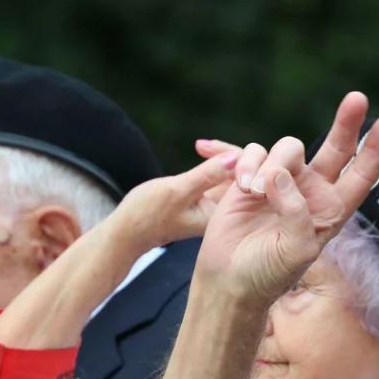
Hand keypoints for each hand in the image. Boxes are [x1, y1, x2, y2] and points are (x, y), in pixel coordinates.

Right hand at [107, 149, 239, 250]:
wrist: (129, 231)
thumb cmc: (148, 215)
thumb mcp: (177, 191)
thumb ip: (207, 176)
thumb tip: (235, 158)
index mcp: (227, 216)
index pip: (249, 181)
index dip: (241, 160)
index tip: (213, 152)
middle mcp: (229, 211)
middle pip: (248, 175)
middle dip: (232, 155)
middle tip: (204, 147)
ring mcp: (221, 203)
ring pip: (235, 172)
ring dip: (223, 155)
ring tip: (203, 147)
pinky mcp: (211, 197)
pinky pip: (223, 173)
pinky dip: (215, 160)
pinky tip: (202, 150)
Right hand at [195, 92, 378, 305]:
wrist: (229, 279)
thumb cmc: (268, 273)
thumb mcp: (296, 250)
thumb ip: (296, 212)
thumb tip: (279, 175)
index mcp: (332, 210)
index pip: (361, 175)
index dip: (375, 150)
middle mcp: (311, 191)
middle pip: (337, 147)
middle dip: (347, 123)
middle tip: (357, 99)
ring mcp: (282, 181)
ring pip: (289, 147)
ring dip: (273, 164)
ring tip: (256, 191)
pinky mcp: (251, 175)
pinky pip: (256, 151)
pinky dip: (249, 163)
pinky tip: (243, 186)